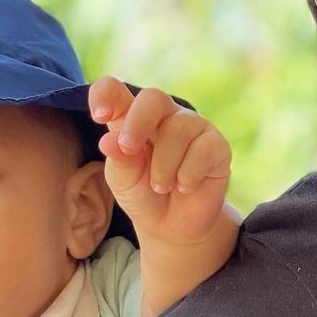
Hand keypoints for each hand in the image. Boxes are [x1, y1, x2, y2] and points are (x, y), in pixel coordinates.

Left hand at [89, 77, 231, 244]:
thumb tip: (109, 141)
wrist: (172, 225)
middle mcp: (163, 116)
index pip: (115, 91)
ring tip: (160, 187)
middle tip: (129, 149)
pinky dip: (188, 174)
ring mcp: (192, 127)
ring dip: (163, 166)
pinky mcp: (216, 145)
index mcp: (131, 118)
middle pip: (153, 98)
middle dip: (138, 123)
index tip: (99, 116)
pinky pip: (203, 149)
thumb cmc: (143, 195)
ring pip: (178, 128)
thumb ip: (118, 160)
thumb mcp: (123, 181)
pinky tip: (184, 187)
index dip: (105, 93)